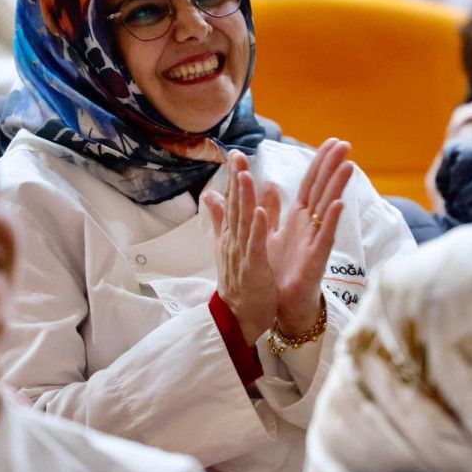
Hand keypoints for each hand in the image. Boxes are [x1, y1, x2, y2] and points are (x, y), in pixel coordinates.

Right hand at [204, 153, 277, 344]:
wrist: (238, 317)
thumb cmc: (239, 281)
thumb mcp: (228, 245)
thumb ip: (222, 218)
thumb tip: (211, 193)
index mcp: (231, 234)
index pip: (232, 201)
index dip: (233, 177)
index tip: (235, 153)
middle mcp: (233, 240)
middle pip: (235, 206)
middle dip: (236, 180)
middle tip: (237, 155)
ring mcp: (242, 254)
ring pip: (244, 222)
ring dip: (245, 198)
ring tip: (245, 175)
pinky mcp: (254, 268)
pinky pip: (256, 246)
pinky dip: (258, 229)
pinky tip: (261, 213)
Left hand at [266, 139, 352, 335]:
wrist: (282, 304)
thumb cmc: (279, 271)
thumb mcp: (266, 233)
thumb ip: (264, 208)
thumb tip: (263, 182)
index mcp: (298, 218)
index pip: (310, 183)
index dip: (320, 162)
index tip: (331, 142)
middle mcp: (310, 225)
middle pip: (322, 190)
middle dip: (333, 166)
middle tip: (345, 144)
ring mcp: (315, 240)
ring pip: (328, 208)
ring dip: (338, 186)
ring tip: (348, 165)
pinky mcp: (316, 259)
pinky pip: (325, 237)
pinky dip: (331, 220)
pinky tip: (339, 204)